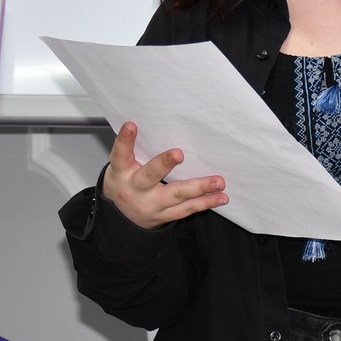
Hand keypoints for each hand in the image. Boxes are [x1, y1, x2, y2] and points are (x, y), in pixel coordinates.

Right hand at [100, 122, 226, 229]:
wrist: (120, 217)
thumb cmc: (125, 182)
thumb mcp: (123, 165)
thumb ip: (136, 149)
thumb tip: (162, 124)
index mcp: (122, 172)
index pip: (121, 154)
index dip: (125, 140)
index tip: (131, 125)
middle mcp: (135, 188)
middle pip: (150, 175)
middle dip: (164, 164)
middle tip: (178, 153)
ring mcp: (151, 204)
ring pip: (176, 196)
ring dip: (199, 188)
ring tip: (218, 182)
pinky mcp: (164, 215)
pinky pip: (186, 209)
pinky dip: (205, 203)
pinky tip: (220, 197)